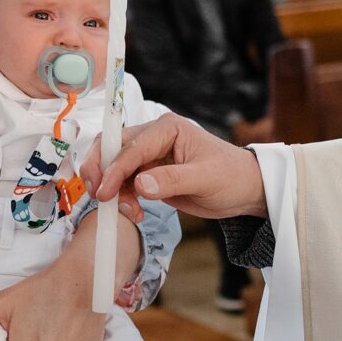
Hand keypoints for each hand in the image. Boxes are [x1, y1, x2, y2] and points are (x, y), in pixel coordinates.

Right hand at [86, 112, 268, 220]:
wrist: (242, 189)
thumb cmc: (231, 176)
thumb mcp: (205, 178)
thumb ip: (172, 180)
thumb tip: (140, 185)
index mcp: (168, 129)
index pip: (132, 146)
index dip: (114, 169)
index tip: (104, 191)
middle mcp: (154, 138)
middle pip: (111, 148)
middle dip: (100, 172)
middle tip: (99, 197)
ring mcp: (149, 156)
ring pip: (113, 167)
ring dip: (112, 189)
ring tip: (129, 211)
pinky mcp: (148, 173)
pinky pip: (123, 183)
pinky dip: (121, 197)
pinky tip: (135, 212)